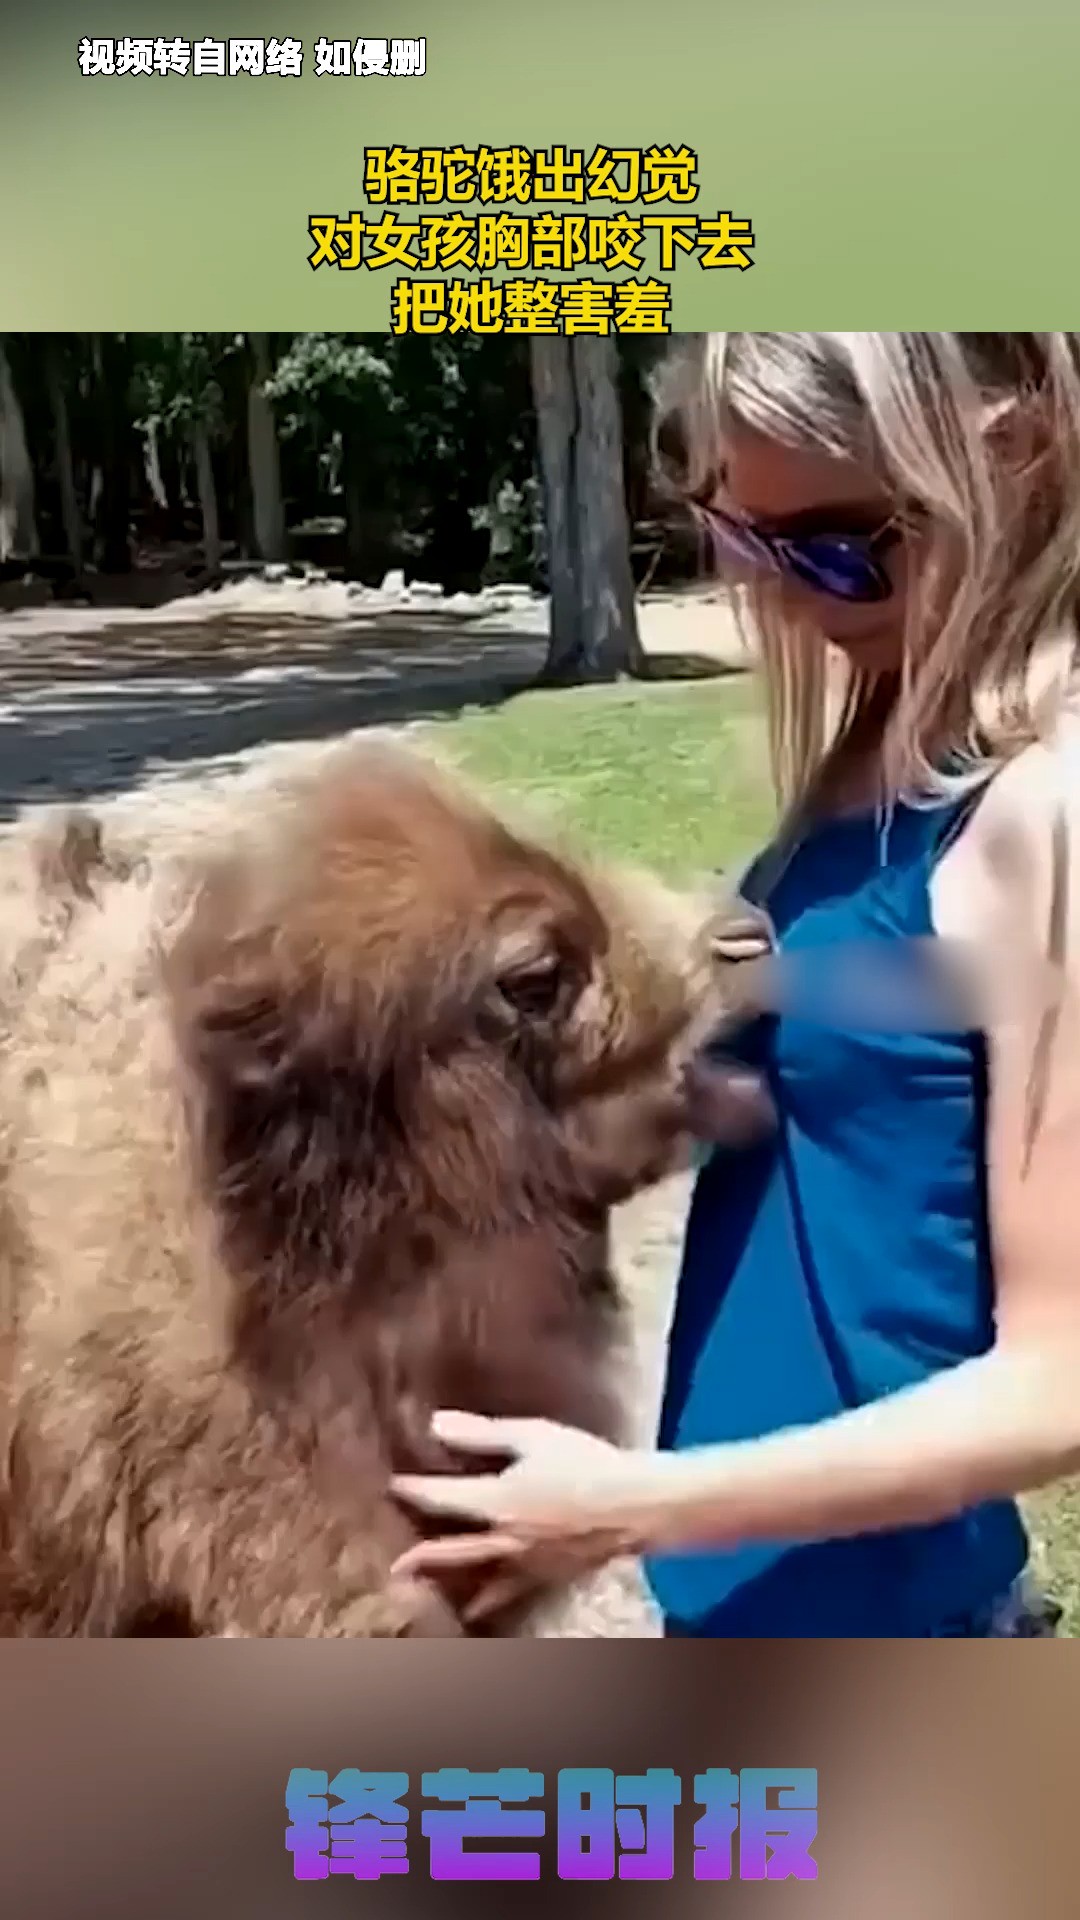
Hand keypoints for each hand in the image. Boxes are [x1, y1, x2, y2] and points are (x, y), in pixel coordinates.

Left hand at [390, 1411, 671, 1624]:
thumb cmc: (585, 1462)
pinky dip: (490, 1600)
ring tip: (423, 1590)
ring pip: (477, 1577)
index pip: (443, 1498)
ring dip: (447, 1583)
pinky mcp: (547, 1575)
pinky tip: (480, 1609)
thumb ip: (482, 1433)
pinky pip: (510, 1591)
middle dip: (421, 1557)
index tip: (394, 1485)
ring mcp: (525, 1563)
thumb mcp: (533, 1436)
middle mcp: (504, 1540)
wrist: (634, 1505)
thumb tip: (436, 1424)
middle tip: (394, 1566)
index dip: (416, 1491)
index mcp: (496, 1501)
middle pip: (450, 1552)